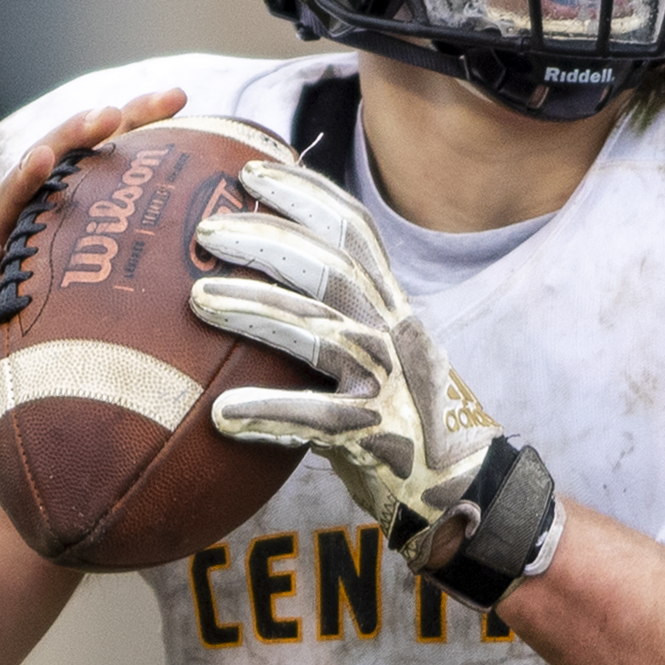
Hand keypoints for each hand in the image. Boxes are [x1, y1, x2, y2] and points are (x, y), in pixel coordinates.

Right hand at [0, 89, 188, 457]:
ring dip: (20, 183)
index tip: (178, 98)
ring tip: (47, 157)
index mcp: (47, 226)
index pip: (90, 163)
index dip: (130, 125)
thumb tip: (216, 276)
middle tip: (113, 111)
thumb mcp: (81, 312)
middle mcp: (10, 233)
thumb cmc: (18, 351)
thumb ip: (129, 283)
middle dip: (76, 135)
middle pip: (45, 171)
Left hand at [187, 162, 507, 570]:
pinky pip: (319, 418)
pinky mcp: (379, 435)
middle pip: (332, 268)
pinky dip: (270, 412)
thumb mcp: (378, 359)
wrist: (467, 495)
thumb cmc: (405, 425)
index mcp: (394, 309)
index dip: (305, 194)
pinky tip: (222, 414)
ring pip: (320, 332)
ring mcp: (391, 383)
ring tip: (198, 300)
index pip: (354, 231)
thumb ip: (336, 323)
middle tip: (206, 229)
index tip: (253, 170)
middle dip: (268, 239)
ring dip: (256, 310)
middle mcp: (397, 334)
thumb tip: (267, 291)